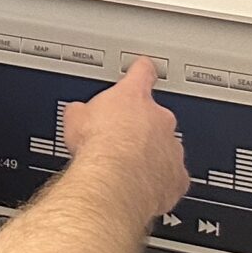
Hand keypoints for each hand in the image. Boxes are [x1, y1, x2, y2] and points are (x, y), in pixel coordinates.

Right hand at [62, 58, 190, 219]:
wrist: (114, 178)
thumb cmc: (96, 145)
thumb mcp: (74, 117)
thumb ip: (82, 110)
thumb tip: (77, 112)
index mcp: (133, 97)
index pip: (142, 74)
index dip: (141, 70)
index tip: (144, 68)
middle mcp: (160, 119)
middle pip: (156, 117)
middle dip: (141, 127)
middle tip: (120, 139)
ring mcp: (172, 148)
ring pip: (166, 148)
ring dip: (151, 155)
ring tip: (127, 167)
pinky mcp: (177, 176)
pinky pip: (171, 176)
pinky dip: (159, 180)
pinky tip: (140, 185)